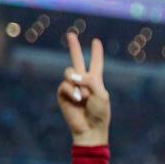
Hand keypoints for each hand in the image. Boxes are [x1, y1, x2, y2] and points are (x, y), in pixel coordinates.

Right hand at [57, 31, 109, 145]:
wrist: (90, 129)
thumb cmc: (99, 114)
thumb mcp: (101, 94)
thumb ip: (90, 80)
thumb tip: (72, 76)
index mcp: (96, 81)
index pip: (96, 64)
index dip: (96, 53)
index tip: (96, 42)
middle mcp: (83, 81)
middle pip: (77, 60)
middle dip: (74, 47)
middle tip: (71, 34)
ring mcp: (72, 87)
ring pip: (69, 72)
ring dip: (77, 82)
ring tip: (84, 97)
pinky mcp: (63, 94)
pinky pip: (65, 85)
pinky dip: (72, 92)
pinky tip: (77, 101)